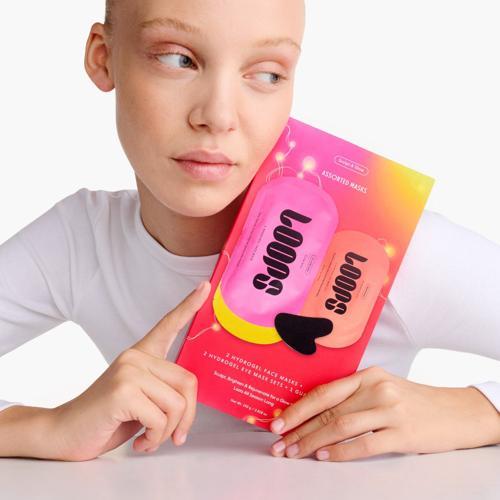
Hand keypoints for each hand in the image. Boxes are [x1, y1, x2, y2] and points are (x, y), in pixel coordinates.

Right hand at [45, 281, 210, 460]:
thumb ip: (163, 391)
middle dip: (186, 417)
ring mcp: (129, 371)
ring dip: (168, 431)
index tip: (206, 286)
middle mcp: (136, 357)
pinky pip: (160, 419)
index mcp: (141, 355)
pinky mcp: (123, 390)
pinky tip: (139, 441)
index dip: (189, 306)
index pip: (169, 325)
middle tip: (174, 435)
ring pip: (177, 404)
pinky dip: (155, 438)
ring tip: (150, 437)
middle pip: (188, 382)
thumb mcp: (141, 399)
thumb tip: (189, 403)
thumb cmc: (107, 417)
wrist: (64, 432)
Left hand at [269, 366, 499, 461]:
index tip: (276, 421)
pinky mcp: (403, 433)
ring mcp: (390, 410)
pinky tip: (324, 457)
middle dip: (298, 427)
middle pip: (328, 409)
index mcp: (367, 375)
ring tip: (294, 452)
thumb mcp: (381, 389)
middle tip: (279, 443)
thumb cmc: (412, 401)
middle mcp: (376, 388)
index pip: (324, 391)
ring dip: (313, 441)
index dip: (298, 407)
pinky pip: (365, 444)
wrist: (456, 411)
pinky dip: (341, 452)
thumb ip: (351, 398)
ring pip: (340, 426)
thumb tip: (312, 414)